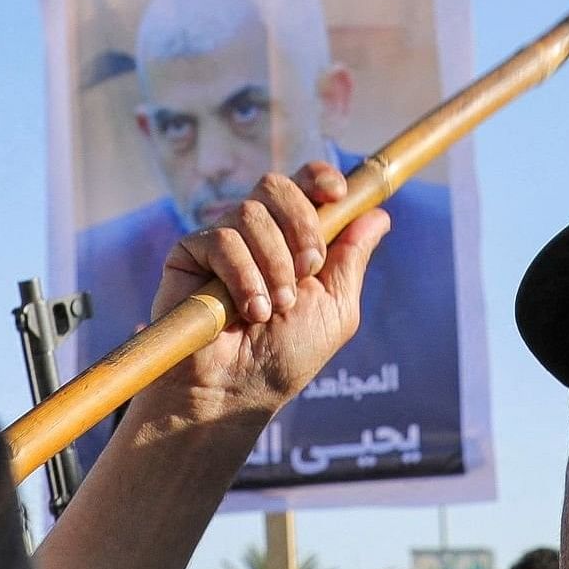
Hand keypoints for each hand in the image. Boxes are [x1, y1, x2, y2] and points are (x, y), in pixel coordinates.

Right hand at [136, 163, 386, 431]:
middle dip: (300, 225)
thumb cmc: (285, 357)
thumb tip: (378, 215)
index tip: (335, 194)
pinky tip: (247, 311)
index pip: (304, 184)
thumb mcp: (334, 309)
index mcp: (293, 239)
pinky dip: (243, 275)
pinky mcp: (190, 254)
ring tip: (274, 309)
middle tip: (306, 271)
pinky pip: (221, 238)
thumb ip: (350, 260)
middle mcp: (257, 233)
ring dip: (273, 264)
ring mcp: (222, 241)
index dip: (318, 178)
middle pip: (276, 185)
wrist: (236, 390)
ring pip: (252, 213)